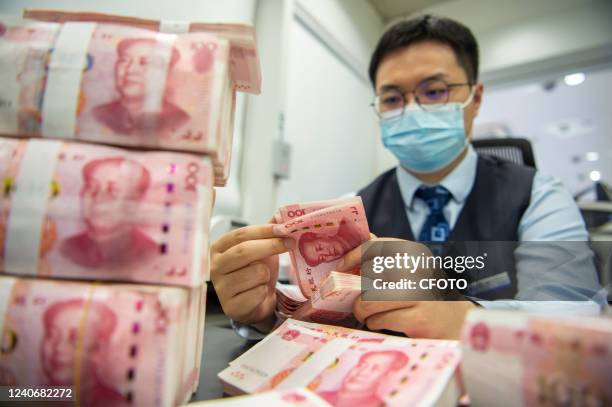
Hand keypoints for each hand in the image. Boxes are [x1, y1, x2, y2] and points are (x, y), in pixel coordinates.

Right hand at [210, 224, 292, 326]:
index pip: (241, 234)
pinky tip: (258, 293)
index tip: (284, 228)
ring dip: (267, 274)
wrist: (254, 304)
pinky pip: (258, 292)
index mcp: (218, 248)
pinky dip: (265, 291)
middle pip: (244, 251)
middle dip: (271, 245)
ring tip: (263, 278)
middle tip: (290, 243)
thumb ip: (267, 233)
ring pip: (255, 272)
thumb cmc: (255, 272)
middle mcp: (215, 267)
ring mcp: (221, 288)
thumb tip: (280, 216)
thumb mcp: (260, 250)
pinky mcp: (231, 307)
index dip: (264, 230)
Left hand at [336, 236, 474, 338]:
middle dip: (358, 291)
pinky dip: (375, 322)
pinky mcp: (417, 318)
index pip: (375, 246)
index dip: (354, 256)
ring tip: (370, 314)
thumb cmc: (426, 292)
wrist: (457, 320)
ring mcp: (418, 294)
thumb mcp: (411, 267)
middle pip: (367, 276)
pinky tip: (383, 321)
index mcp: (413, 253)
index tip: (341, 267)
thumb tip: (365, 236)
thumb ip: (389, 256)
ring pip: (368, 301)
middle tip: (360, 299)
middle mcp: (416, 270)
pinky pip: (378, 319)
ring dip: (363, 311)